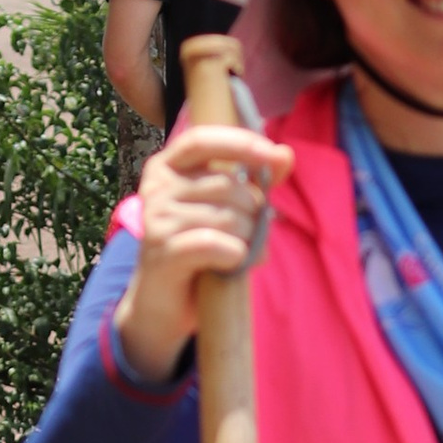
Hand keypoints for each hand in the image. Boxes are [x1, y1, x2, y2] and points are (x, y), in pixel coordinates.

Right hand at [115, 121, 292, 380]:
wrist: (164, 303)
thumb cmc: (198, 251)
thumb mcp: (225, 210)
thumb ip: (254, 182)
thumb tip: (286, 154)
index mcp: (168, 166)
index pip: (203, 140)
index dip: (240, 143)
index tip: (272, 154)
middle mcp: (157, 187)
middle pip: (227, 186)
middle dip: (253, 212)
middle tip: (251, 235)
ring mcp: (157, 219)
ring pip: (228, 217)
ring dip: (248, 240)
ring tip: (241, 254)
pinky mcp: (162, 252)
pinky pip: (216, 245)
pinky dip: (235, 256)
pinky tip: (231, 264)